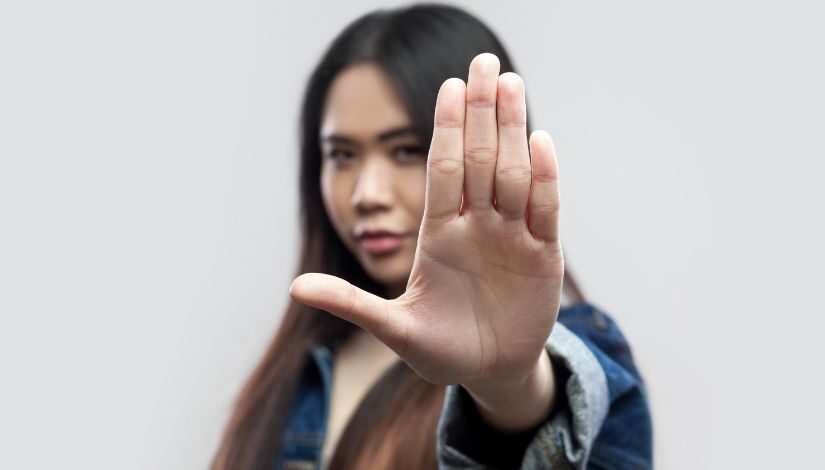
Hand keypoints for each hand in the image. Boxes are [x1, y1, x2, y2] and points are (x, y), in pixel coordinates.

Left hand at [290, 53, 562, 398]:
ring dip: (512, 129)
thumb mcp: (393, 328)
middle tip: (485, 62)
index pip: (442, 170)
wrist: (488, 370)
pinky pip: (545, 210)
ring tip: (512, 82)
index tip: (448, 85)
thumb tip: (295, 287)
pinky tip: (540, 139)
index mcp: (438, 234)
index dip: (446, 129)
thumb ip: (351, 304)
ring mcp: (510, 237)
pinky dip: (545, 178)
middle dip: (482, 111)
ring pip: (513, 174)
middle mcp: (475, 225)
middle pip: (479, 159)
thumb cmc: (439, 346)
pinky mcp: (542, 255)